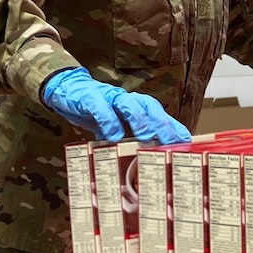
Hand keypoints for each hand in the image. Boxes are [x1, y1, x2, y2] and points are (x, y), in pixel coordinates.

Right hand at [41, 68, 190, 143]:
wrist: (66, 90)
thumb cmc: (95, 111)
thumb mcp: (114, 128)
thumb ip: (127, 140)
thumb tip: (141, 162)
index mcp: (134, 107)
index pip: (159, 116)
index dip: (174, 127)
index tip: (187, 143)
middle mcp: (126, 100)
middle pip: (150, 107)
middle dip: (162, 124)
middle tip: (170, 142)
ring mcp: (108, 97)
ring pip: (130, 103)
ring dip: (140, 119)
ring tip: (146, 136)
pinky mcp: (89, 98)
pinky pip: (101, 107)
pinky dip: (108, 120)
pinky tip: (112, 135)